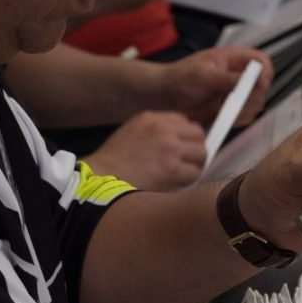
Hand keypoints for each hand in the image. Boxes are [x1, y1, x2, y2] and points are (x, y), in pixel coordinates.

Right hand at [85, 111, 205, 190]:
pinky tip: (177, 184)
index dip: (185, 137)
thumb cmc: (114, 162)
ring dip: (195, 165)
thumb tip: (180, 140)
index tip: (182, 148)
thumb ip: (155, 131)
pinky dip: (189, 180)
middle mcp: (162, 129)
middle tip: (187, 163)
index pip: (184, 121)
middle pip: (198, 135)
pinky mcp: (172, 168)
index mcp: (150, 118)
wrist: (100, 180)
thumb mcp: (132, 132)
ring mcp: (169, 148)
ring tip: (182, 174)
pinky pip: (195, 173)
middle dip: (195, 149)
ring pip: (201, 153)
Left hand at [155, 47, 272, 125]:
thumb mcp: (204, 75)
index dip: (264, 72)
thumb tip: (254, 80)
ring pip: (257, 103)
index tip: (259, 84)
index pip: (261, 61)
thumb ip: (230, 78)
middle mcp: (238, 75)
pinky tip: (222, 117)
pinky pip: (246, 116)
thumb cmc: (180, 78)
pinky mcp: (231, 109)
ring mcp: (236, 93)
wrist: (165, 96)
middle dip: (254, 95)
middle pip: (263, 85)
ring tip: (224, 110)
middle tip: (237, 102)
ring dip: (245, 109)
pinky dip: (238, 119)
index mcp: (233, 59)